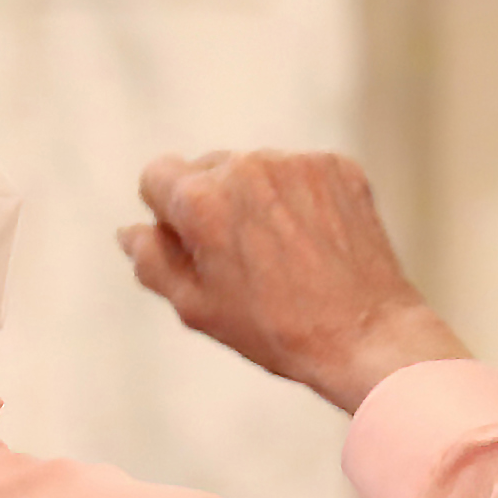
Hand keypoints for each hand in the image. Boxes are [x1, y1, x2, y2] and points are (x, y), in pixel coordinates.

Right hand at [120, 150, 469, 411]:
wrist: (366, 334)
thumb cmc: (274, 329)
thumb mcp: (195, 307)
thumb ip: (152, 261)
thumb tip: (131, 230)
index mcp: (201, 198)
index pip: (156, 176)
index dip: (167, 215)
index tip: (194, 247)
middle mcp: (247, 165)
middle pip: (206, 169)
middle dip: (212, 204)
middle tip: (241, 260)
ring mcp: (297, 163)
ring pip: (255, 169)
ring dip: (256, 199)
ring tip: (283, 255)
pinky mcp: (338, 166)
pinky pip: (300, 173)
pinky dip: (300, 198)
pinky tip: (315, 243)